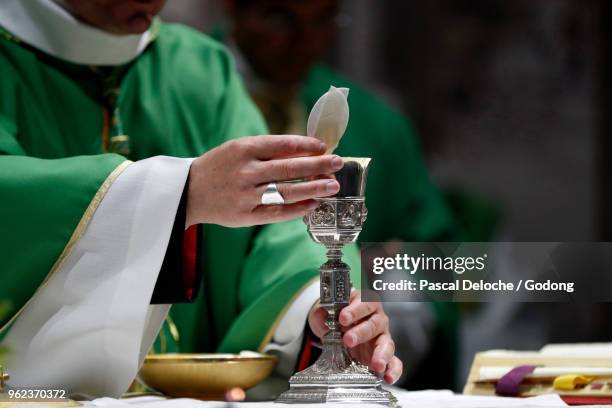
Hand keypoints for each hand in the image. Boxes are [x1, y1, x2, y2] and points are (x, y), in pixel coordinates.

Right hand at [186, 135, 343, 226]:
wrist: (188, 191)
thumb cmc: (220, 166)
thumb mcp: (238, 149)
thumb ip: (268, 150)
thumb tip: (306, 151)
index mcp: (243, 149)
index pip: (282, 144)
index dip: (307, 146)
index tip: (324, 147)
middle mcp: (245, 171)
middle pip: (289, 168)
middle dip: (318, 165)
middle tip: (338, 164)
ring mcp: (245, 195)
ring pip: (286, 192)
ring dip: (313, 188)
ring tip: (333, 186)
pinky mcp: (244, 216)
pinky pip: (276, 213)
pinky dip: (297, 209)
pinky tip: (314, 205)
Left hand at [308, 290, 402, 383]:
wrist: (339, 327)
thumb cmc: (337, 316)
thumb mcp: (327, 311)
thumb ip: (323, 312)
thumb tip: (320, 314)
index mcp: (365, 304)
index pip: (365, 303)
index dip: (355, 310)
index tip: (343, 317)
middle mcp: (377, 319)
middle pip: (374, 324)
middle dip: (361, 333)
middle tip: (348, 340)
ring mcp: (382, 337)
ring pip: (387, 344)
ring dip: (381, 354)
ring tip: (376, 364)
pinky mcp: (384, 355)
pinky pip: (394, 361)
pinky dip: (393, 370)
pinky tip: (388, 377)